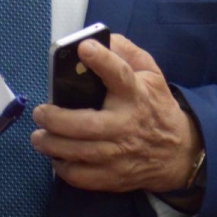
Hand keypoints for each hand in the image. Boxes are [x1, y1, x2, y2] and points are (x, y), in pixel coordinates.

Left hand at [31, 34, 200, 193]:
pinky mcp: (113, 176)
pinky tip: (55, 155)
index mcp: (136, 94)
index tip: (83, 48)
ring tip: (38, 135)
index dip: (101, 60)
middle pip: (86, 125)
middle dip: (57, 119)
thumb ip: (125, 52)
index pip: (119, 74)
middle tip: (40, 112)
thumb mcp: (150, 73)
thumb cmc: (155, 105)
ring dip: (52, 144)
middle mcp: (126, 124)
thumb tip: (98, 40)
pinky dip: (63, 168)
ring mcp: (119, 154)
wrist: (178, 152)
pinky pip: (81, 177)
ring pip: (79, 153)